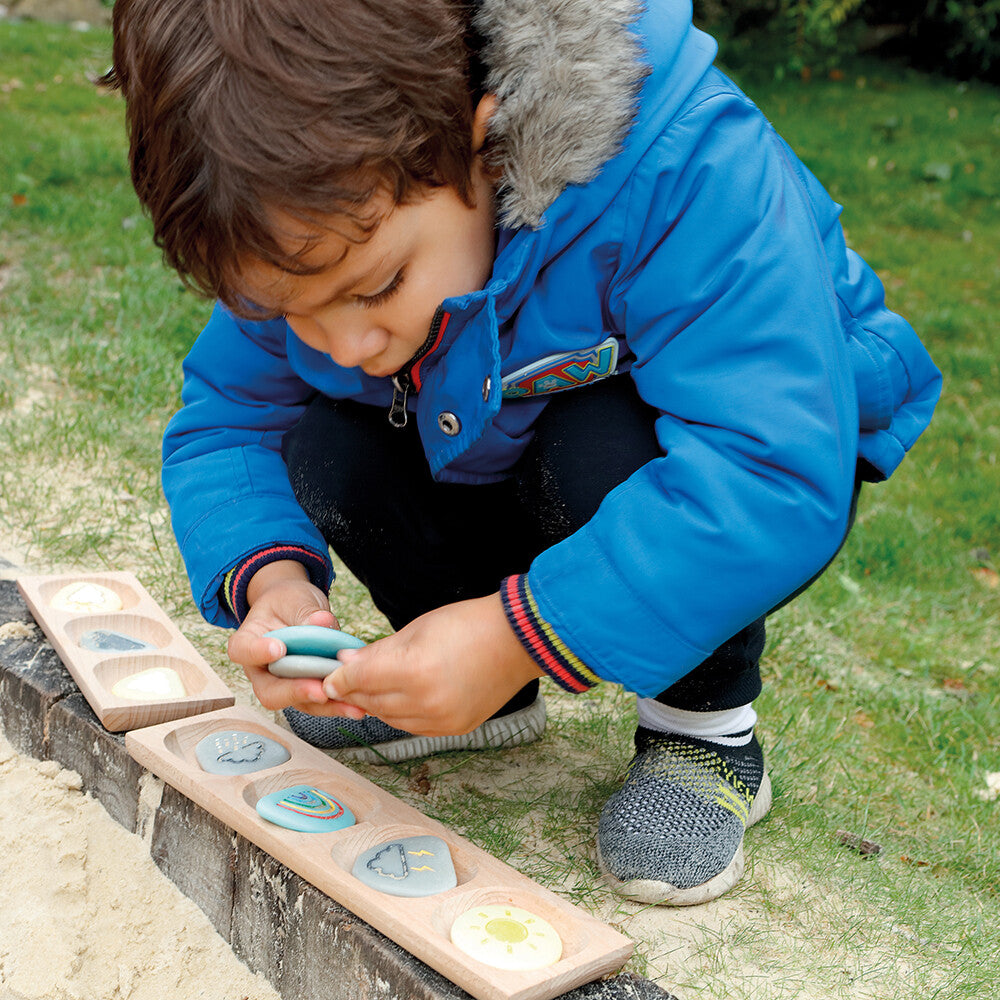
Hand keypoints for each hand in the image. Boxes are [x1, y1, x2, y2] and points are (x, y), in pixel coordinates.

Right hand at [227, 560, 364, 718]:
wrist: (296, 608)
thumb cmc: (289, 601)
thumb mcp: (295, 599)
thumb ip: (306, 612)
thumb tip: (323, 622)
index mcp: (249, 641)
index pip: (242, 651)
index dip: (257, 653)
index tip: (278, 649)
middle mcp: (261, 670)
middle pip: (269, 691)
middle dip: (295, 692)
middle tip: (319, 691)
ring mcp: (283, 684)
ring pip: (297, 703)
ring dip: (324, 706)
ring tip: (350, 705)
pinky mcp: (306, 688)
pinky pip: (318, 702)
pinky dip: (337, 704)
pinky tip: (357, 706)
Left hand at [322, 593, 543, 736]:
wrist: (517, 641)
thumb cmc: (468, 624)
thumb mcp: (416, 629)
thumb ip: (380, 651)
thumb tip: (347, 663)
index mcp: (413, 670)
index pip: (359, 680)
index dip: (339, 678)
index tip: (328, 676)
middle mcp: (425, 702)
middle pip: (372, 701)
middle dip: (354, 690)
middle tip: (343, 680)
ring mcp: (441, 720)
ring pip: (390, 718)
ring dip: (376, 703)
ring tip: (370, 688)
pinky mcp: (454, 729)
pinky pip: (413, 726)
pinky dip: (401, 713)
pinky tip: (399, 698)